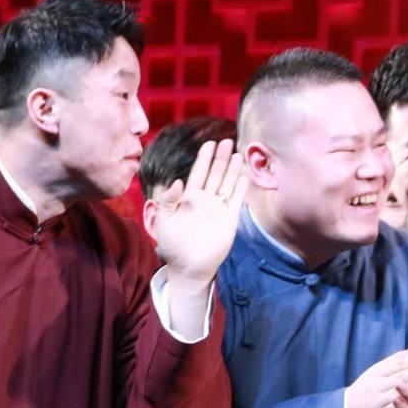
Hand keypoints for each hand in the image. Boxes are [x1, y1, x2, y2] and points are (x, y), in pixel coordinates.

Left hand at [149, 139, 246, 289]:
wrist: (188, 267)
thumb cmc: (172, 246)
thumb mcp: (163, 220)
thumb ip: (168, 200)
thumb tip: (178, 182)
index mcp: (188, 199)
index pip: (198, 173)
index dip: (203, 158)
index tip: (209, 144)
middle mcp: (205, 200)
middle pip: (214, 174)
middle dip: (220, 158)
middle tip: (226, 140)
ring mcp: (218, 209)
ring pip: (227, 183)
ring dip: (232, 169)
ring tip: (237, 152)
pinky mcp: (229, 219)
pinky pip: (236, 199)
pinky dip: (240, 187)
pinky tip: (244, 175)